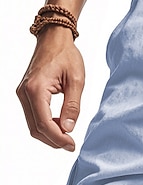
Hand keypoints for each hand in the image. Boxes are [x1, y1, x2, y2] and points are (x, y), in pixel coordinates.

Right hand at [16, 26, 84, 150]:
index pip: (44, 124)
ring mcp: (22, 94)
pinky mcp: (25, 94)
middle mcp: (24, 93)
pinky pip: (33, 116)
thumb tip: (69, 128)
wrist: (54, 39)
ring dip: (50, 133)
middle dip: (54, 140)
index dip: (58, 138)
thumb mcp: (77, 81)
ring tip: (68, 134)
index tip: (72, 145)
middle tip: (71, 144)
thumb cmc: (66, 56)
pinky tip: (60, 123)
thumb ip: (73, 106)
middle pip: (36, 128)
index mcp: (36, 89)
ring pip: (33, 125)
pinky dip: (46, 125)